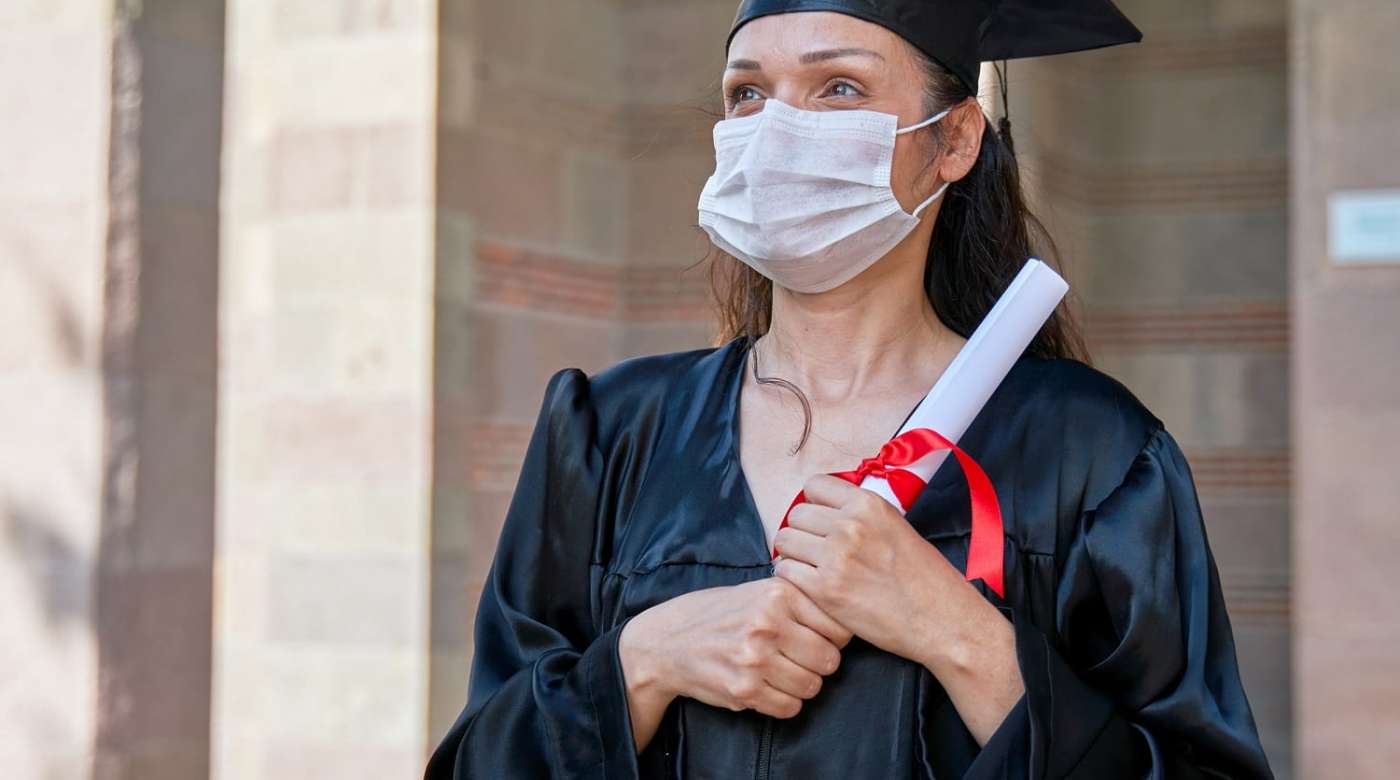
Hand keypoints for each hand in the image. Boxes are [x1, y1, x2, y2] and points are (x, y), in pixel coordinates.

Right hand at [620, 577, 851, 719]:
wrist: (667, 641)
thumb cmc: (718, 614)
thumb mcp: (757, 591)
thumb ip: (798, 600)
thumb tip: (846, 617)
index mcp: (778, 593)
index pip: (837, 625)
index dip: (835, 637)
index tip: (820, 638)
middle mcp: (768, 623)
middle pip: (830, 659)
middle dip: (821, 663)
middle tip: (801, 659)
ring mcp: (755, 658)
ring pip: (813, 686)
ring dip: (803, 685)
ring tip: (783, 673)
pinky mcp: (743, 689)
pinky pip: (790, 707)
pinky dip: (785, 703)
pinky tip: (769, 688)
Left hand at [772, 474, 1024, 744]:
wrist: (942, 620)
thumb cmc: (925, 578)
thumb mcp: (896, 527)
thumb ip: (861, 515)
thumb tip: (826, 511)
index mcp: (868, 504)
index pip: (814, 485)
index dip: (814, 504)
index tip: (820, 521)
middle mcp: (850, 524)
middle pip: (796, 514)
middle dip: (801, 531)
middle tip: (813, 549)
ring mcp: (836, 556)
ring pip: (785, 540)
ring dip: (793, 553)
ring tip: (809, 567)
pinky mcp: (825, 589)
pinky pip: (785, 570)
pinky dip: (792, 577)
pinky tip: (809, 585)